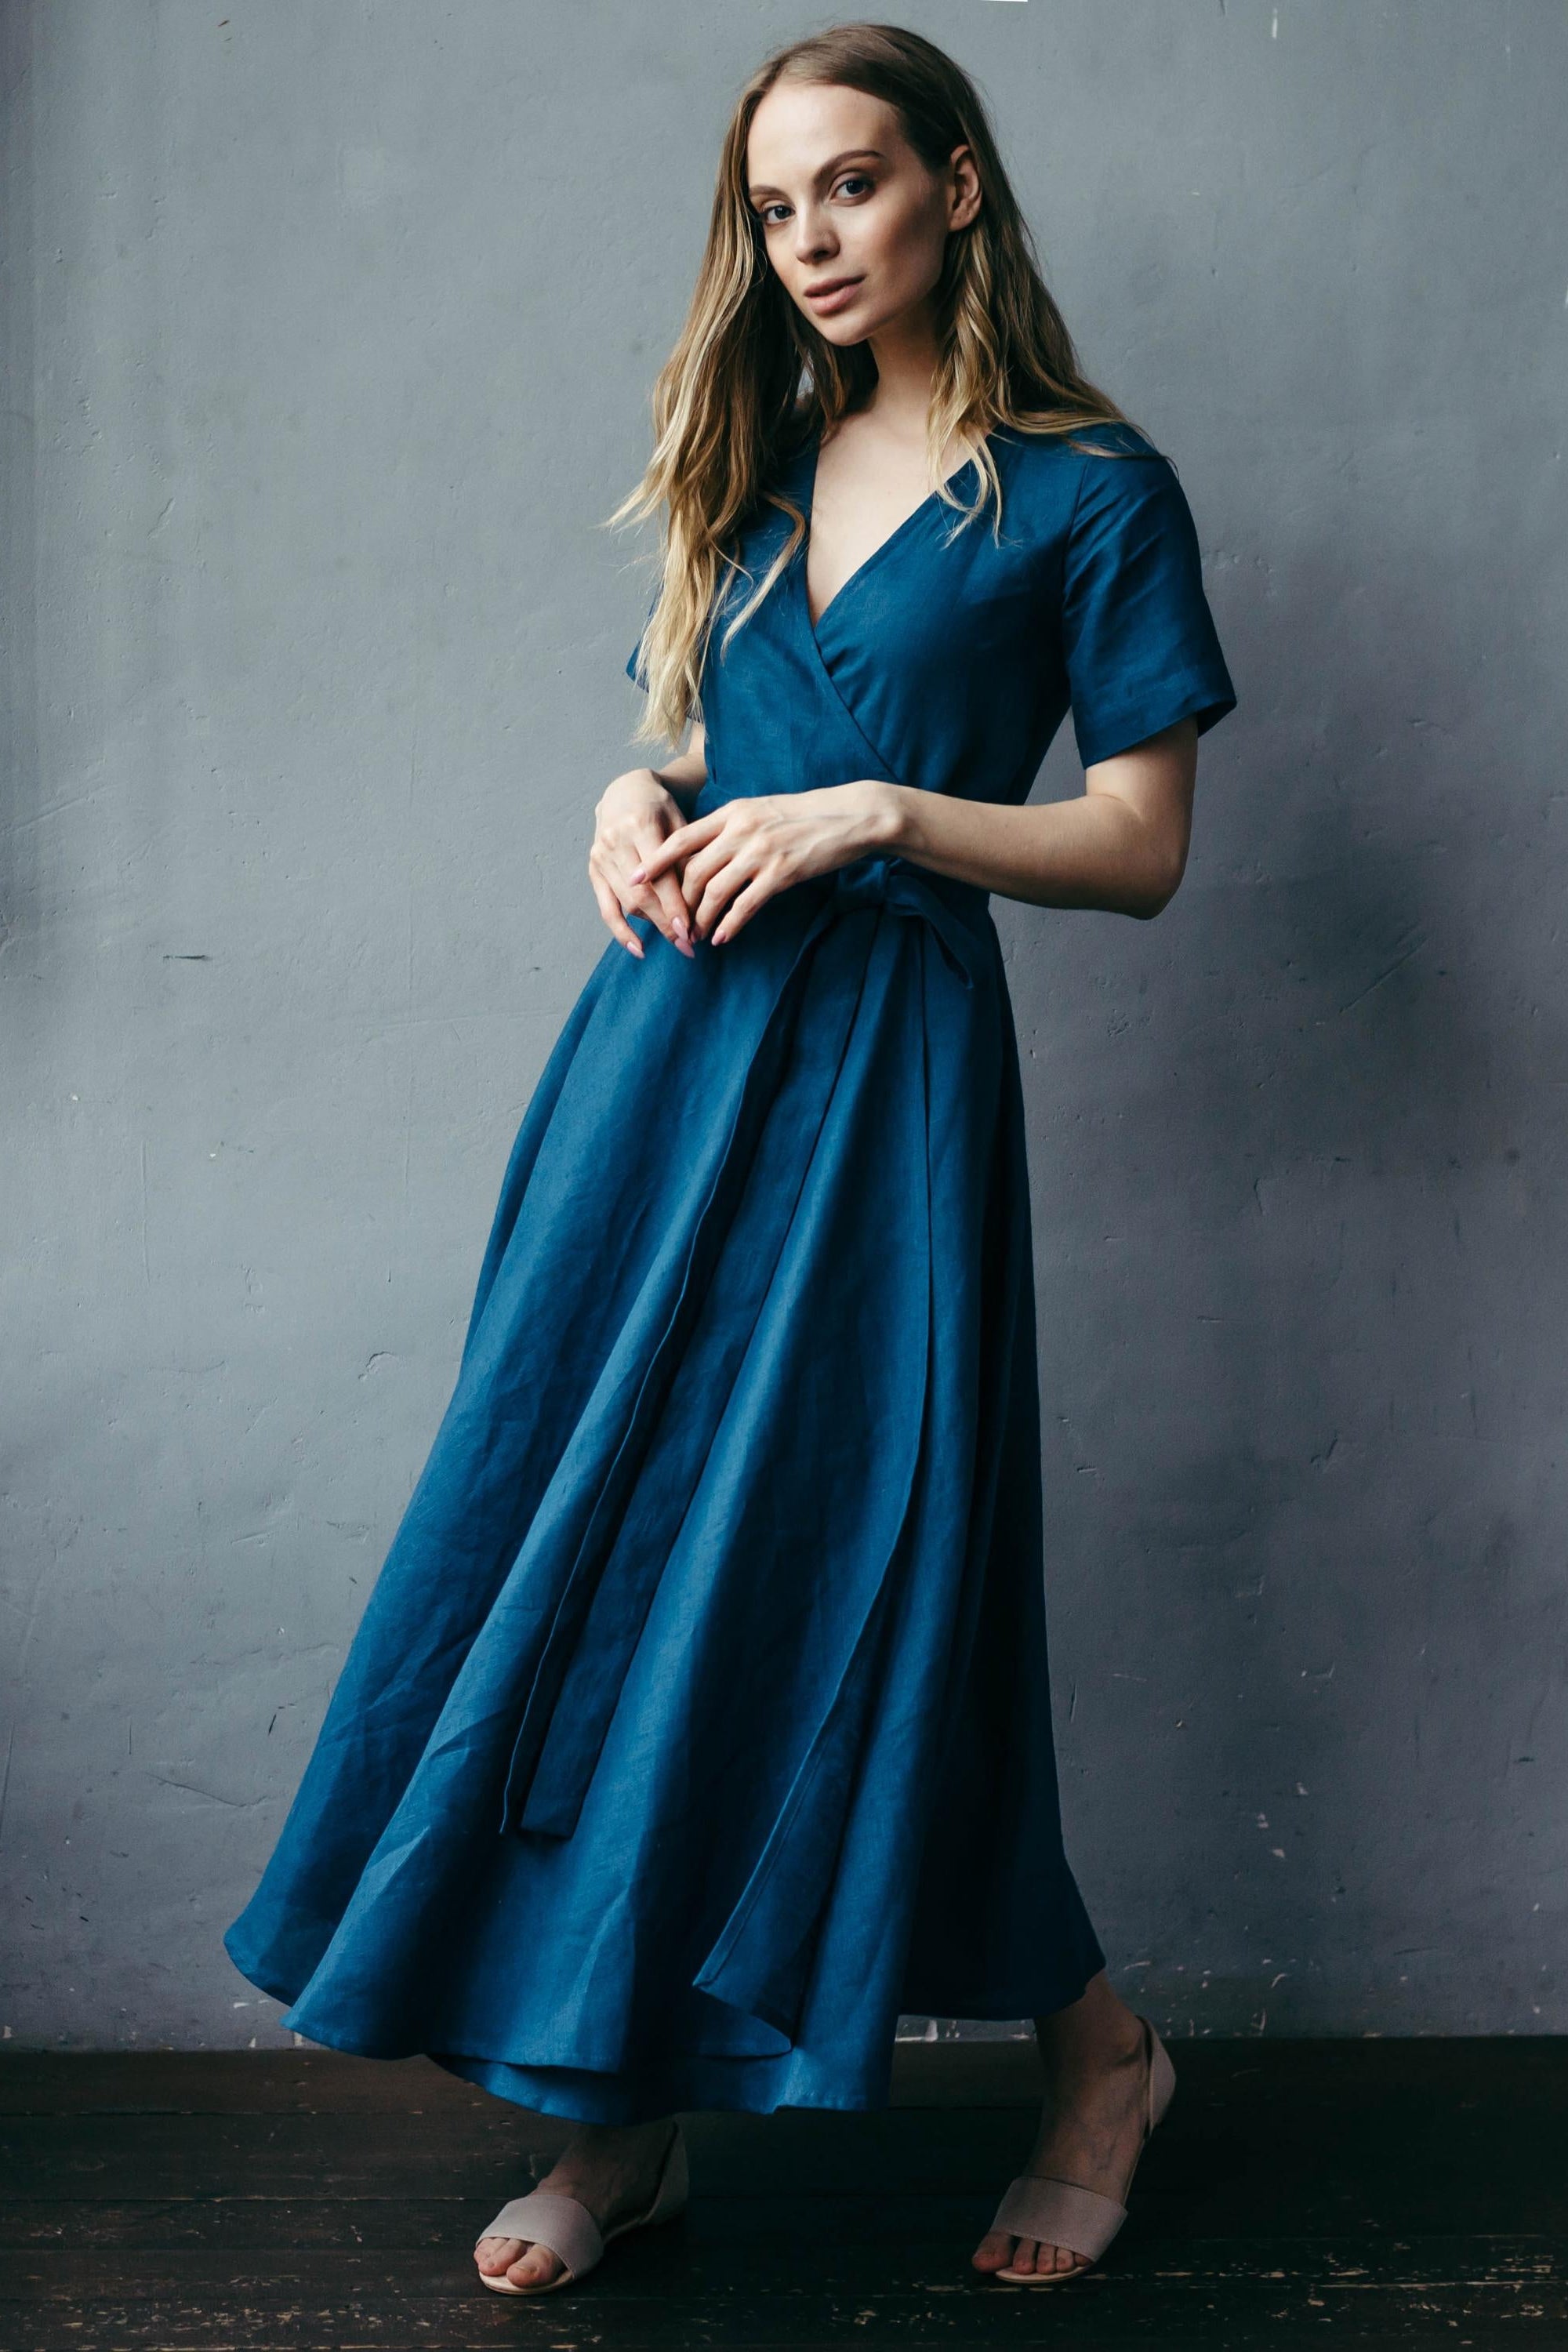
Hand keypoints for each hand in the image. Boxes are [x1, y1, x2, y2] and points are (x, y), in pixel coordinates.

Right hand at [589, 768, 695, 958]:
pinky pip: (606, 907)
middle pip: (643, 893)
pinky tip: (638, 949)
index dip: (675, 905)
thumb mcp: (679, 820)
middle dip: (666, 923)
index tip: (691, 930)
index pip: (660, 875)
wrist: (624, 792)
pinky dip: (621, 931)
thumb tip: (704, 899)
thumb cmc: (660, 807)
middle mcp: (616, 841)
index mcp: (640, 825)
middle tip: (689, 945)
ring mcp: (601, 856)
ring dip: (652, 927)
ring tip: (677, 944)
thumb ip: (686, 855)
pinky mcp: (593, 869)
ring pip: (627, 902)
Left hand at [630, 782, 896, 946]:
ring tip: (695, 936)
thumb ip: (732, 827)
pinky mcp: (782, 873)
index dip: (655, 861)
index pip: (681, 838)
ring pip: (715, 891)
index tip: (634, 880)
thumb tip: (703, 851)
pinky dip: (729, 925)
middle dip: (679, 902)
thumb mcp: (761, 811)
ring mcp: (761, 852)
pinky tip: (723, 937)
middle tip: (673, 924)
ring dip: (701, 918)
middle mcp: (741, 830)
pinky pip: (745, 905)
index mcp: (732, 813)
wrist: (849, 816)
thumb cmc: (805, 815)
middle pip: (693, 871)